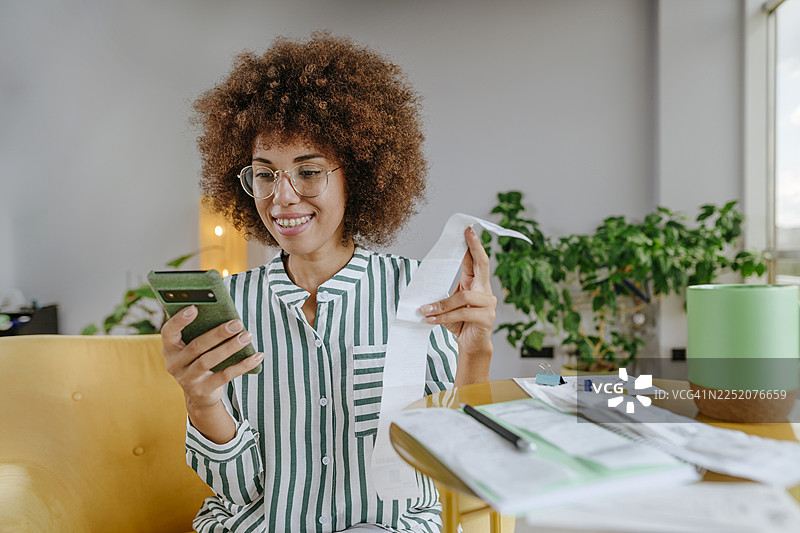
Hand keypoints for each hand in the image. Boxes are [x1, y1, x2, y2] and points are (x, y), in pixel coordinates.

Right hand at [161, 306, 263, 410]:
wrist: (199, 395)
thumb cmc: (199, 360)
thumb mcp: (194, 347)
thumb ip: (200, 332)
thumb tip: (226, 316)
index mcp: (170, 348)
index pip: (168, 331)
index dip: (179, 320)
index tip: (195, 308)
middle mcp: (174, 364)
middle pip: (196, 346)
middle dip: (218, 333)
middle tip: (237, 323)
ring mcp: (187, 379)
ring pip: (208, 360)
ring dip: (230, 347)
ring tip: (247, 336)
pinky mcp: (202, 390)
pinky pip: (224, 376)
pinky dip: (242, 365)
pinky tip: (256, 356)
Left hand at [420, 226, 496, 357]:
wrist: (471, 346)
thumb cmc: (460, 323)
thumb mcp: (449, 305)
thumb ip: (443, 293)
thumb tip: (426, 283)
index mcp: (477, 284)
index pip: (476, 260)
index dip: (472, 245)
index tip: (467, 230)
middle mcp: (486, 291)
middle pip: (482, 264)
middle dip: (474, 247)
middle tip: (467, 233)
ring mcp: (489, 304)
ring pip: (463, 296)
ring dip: (441, 304)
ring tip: (425, 310)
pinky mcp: (486, 318)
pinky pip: (462, 313)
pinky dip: (443, 316)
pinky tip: (431, 319)